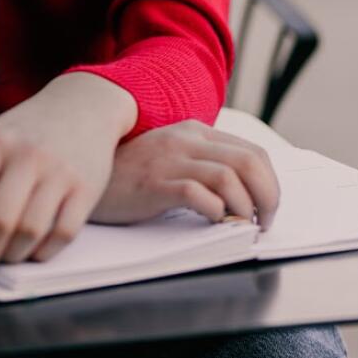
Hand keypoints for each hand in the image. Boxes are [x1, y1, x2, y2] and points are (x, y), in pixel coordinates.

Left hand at [0, 75, 133, 282]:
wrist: (83, 103)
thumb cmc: (27, 130)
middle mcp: (27, 156)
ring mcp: (59, 172)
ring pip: (29, 233)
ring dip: (12, 256)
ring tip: (6, 253)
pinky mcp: (87, 188)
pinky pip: (63, 235)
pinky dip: (44, 252)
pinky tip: (34, 249)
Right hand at [89, 120, 280, 229]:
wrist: (87, 181)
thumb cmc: (131, 176)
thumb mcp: (171, 157)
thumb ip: (203, 163)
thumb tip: (246, 194)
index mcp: (195, 132)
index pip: (252, 151)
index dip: (270, 182)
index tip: (269, 207)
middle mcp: (186, 140)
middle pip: (248, 162)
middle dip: (267, 195)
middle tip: (264, 221)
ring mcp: (169, 160)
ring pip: (228, 177)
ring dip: (245, 206)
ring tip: (243, 225)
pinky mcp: (154, 183)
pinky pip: (197, 194)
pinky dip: (216, 211)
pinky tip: (215, 222)